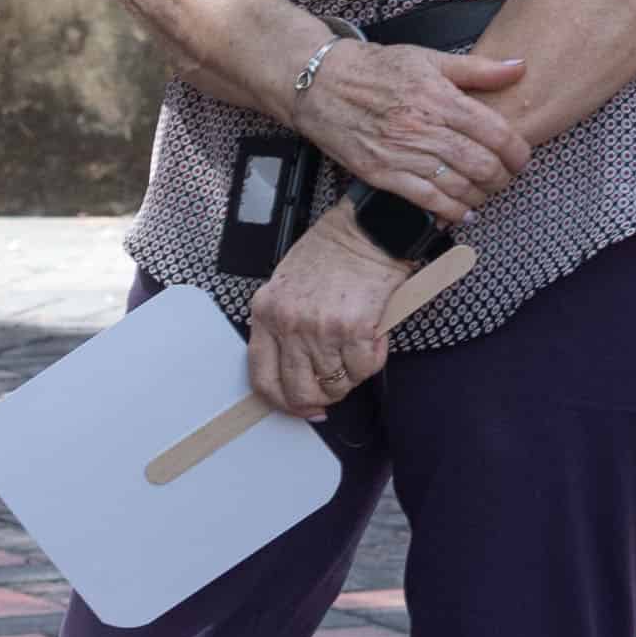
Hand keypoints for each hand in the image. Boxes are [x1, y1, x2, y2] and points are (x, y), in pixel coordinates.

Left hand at [244, 210, 409, 417]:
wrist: (366, 230)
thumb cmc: (331, 252)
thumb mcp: (286, 285)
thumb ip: (282, 324)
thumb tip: (296, 369)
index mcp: (266, 313)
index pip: (262, 377)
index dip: (283, 402)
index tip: (301, 406)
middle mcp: (289, 324)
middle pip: (299, 391)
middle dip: (321, 398)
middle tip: (335, 387)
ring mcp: (320, 329)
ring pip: (336, 384)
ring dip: (351, 375)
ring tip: (358, 349)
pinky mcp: (354, 330)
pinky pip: (363, 369)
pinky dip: (372, 360)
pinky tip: (373, 338)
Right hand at [289, 35, 533, 221]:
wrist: (321, 84)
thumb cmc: (375, 69)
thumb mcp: (428, 59)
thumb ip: (477, 69)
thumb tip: (518, 67)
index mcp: (439, 97)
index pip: (495, 131)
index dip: (517, 150)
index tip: (521, 157)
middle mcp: (423, 128)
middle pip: (481, 164)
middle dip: (502, 176)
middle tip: (506, 176)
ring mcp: (401, 154)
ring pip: (458, 186)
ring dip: (480, 195)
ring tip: (485, 192)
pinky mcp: (382, 174)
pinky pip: (426, 201)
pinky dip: (451, 212)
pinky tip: (463, 212)